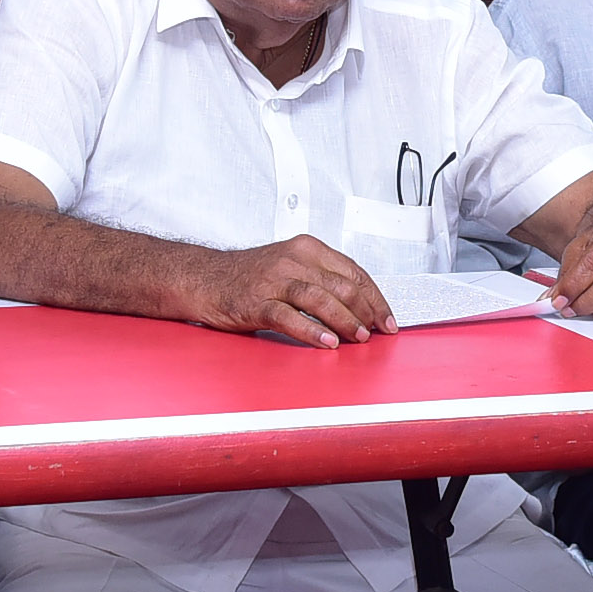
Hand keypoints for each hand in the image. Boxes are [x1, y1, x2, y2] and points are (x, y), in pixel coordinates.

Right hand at [189, 235, 394, 347]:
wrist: (206, 278)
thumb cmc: (250, 276)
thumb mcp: (291, 266)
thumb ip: (323, 279)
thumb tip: (360, 305)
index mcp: (307, 249)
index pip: (353, 271)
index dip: (375, 297)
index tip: (387, 317)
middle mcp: (293, 261)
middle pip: (342, 285)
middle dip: (366, 311)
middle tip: (378, 331)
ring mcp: (275, 281)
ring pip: (321, 299)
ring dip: (346, 321)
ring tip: (360, 338)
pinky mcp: (258, 302)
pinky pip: (290, 317)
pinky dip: (312, 331)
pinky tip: (328, 342)